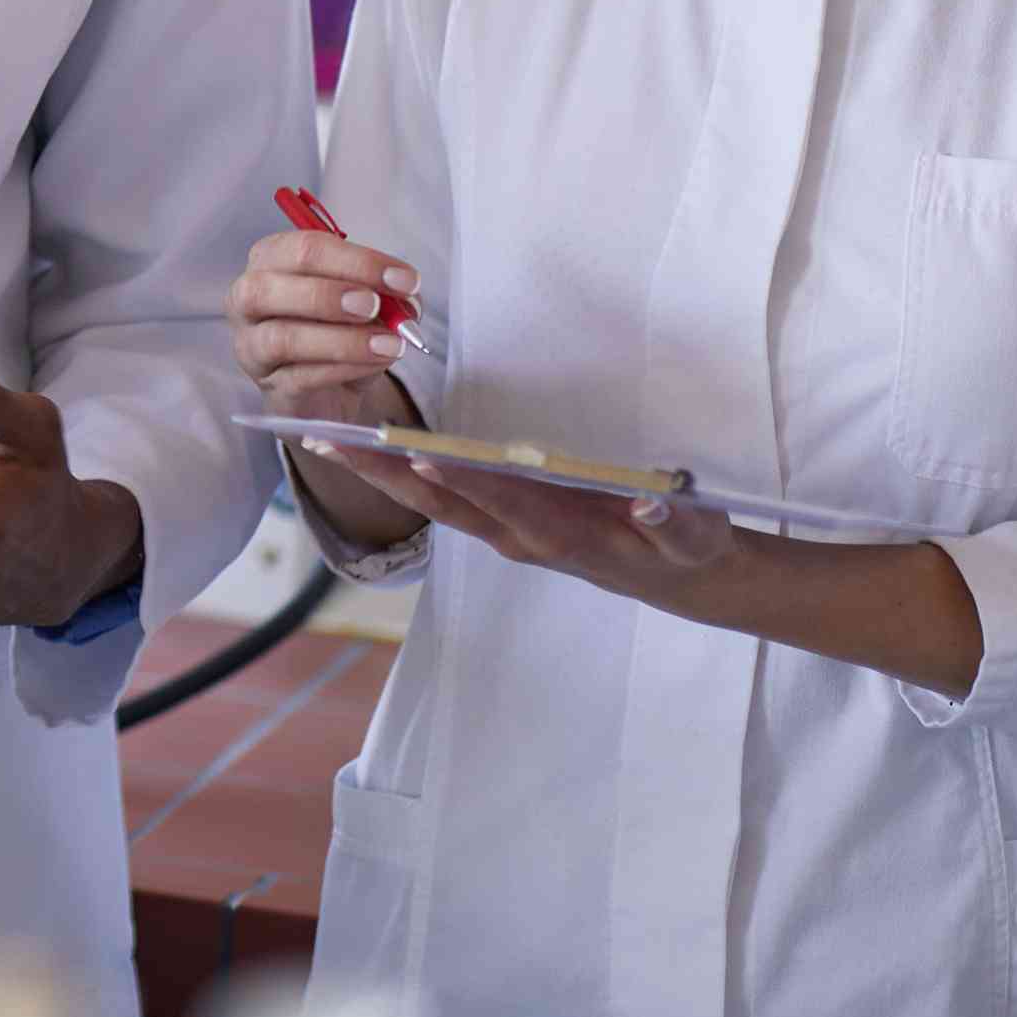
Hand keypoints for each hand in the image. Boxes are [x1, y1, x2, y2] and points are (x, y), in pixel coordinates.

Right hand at [227, 226, 428, 422]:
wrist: (328, 385)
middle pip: (271, 287)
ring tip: (389, 344)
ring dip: (342, 340)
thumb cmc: (337, 327)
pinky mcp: (268, 384)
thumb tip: (406, 299)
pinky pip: (300, 376)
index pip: (304, 249)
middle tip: (376, 306)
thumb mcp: (365, 301)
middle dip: (330, 294)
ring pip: (282, 338)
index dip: (358, 262)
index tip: (404, 279)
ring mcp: (251, 343)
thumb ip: (384, 293)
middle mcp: (248, 297)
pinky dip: (344, 368)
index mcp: (270, 259)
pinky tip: (375, 363)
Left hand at [308, 441, 732, 599]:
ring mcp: (504, 531)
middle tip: (326, 443)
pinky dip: (397, 473)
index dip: (468, 482)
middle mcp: (519, 536)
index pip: (508, 504)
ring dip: (377, 472)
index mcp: (563, 535)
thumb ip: (677, 522)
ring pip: (431, 500)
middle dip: (385, 474)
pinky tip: (361, 451)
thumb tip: (653, 501)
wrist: (675, 576)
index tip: (423, 458)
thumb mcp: (696, 537)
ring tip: (320, 441)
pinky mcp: (500, 521)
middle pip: (443, 503)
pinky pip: (439, 496)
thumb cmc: (685, 548)